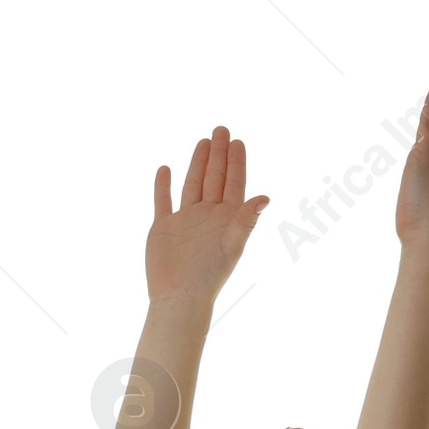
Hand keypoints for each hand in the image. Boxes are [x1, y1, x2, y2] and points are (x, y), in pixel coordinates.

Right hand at [146, 128, 269, 304]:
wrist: (179, 298)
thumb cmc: (209, 277)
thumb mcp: (232, 245)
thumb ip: (246, 219)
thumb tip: (265, 197)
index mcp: (226, 218)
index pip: (234, 183)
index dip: (236, 162)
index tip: (237, 141)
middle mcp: (207, 216)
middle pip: (214, 178)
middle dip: (218, 154)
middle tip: (221, 129)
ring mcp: (185, 221)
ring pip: (193, 184)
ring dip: (197, 163)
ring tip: (203, 142)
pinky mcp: (164, 228)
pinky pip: (163, 201)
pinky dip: (163, 186)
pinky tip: (166, 169)